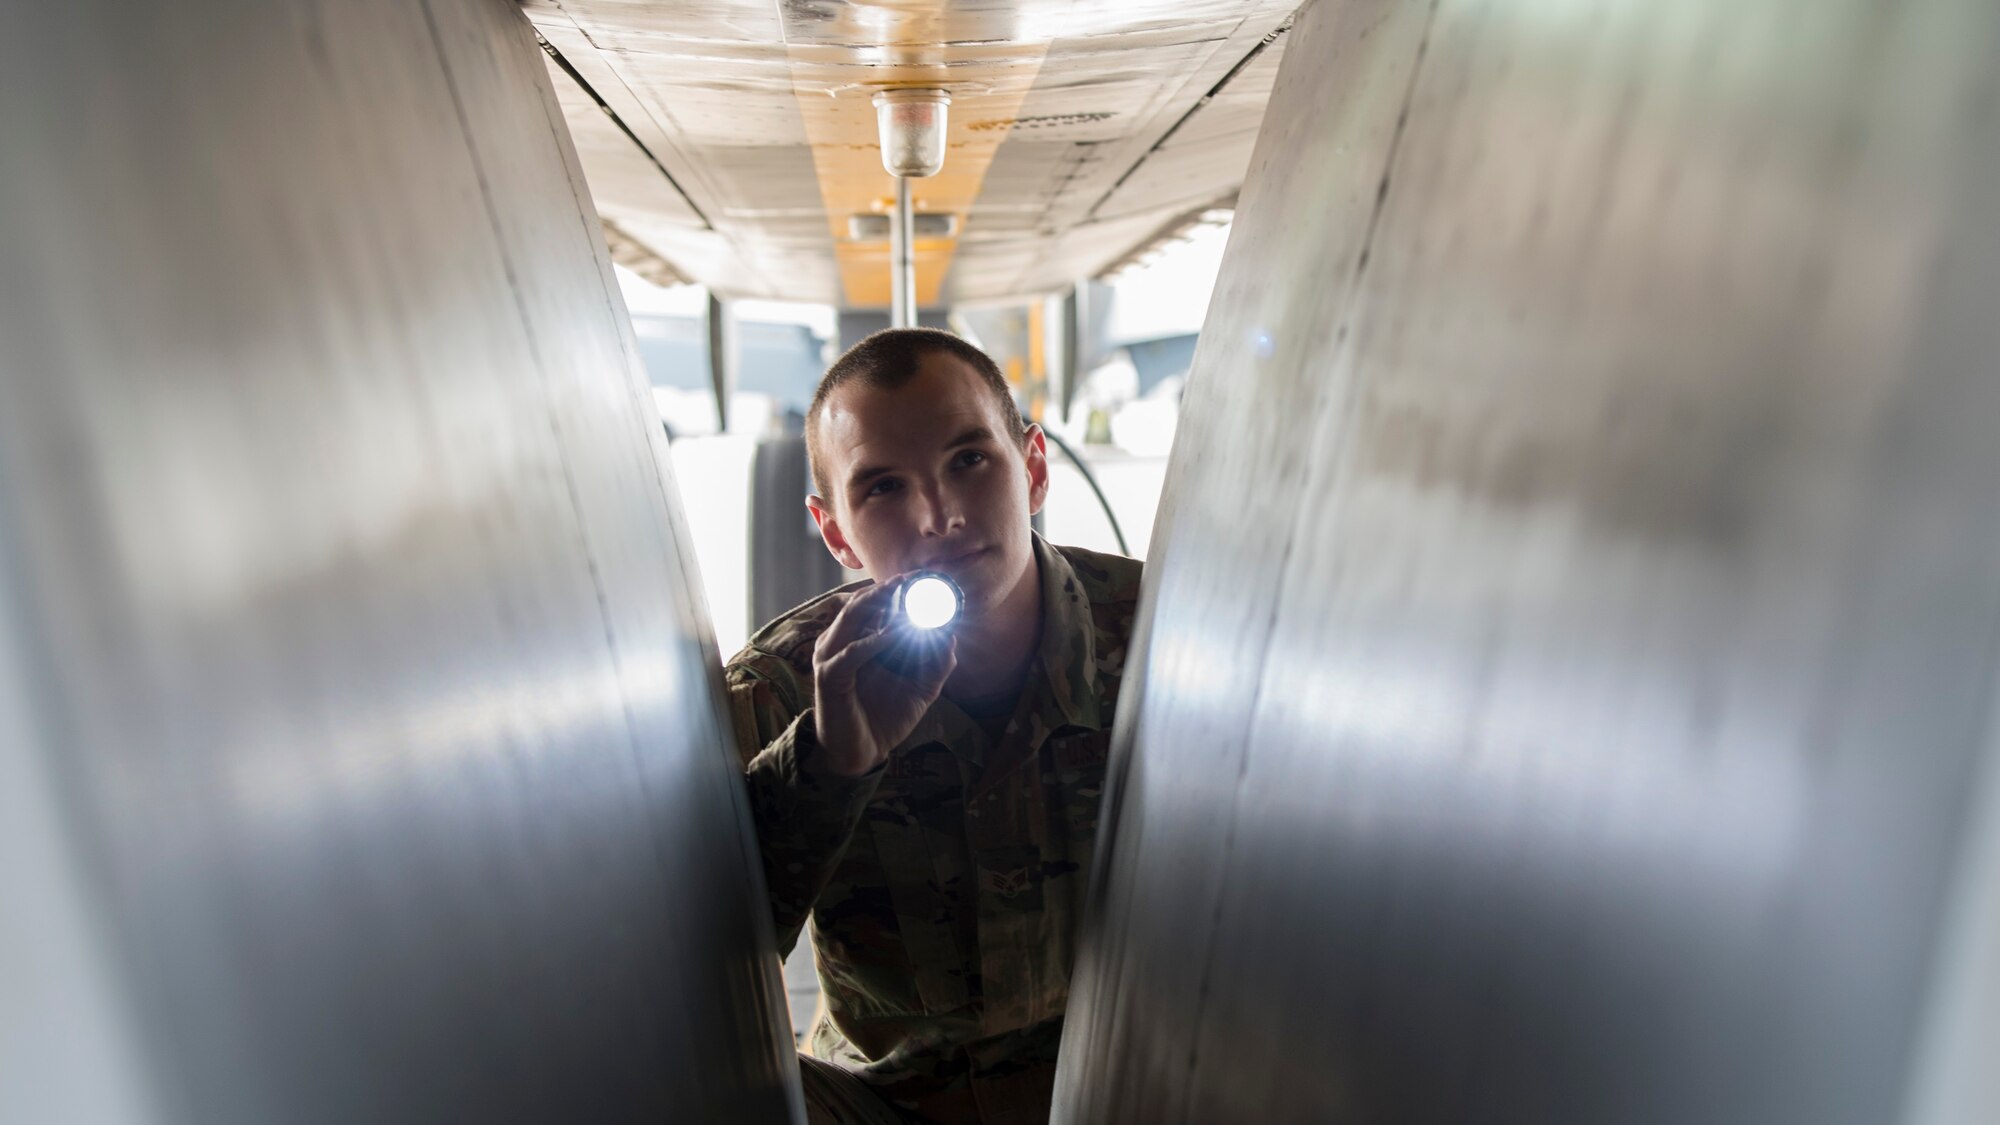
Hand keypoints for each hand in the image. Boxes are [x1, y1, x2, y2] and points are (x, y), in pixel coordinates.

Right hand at [811, 574, 957, 776]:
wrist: (861, 755)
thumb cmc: (883, 720)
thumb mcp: (919, 690)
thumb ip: (936, 665)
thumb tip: (952, 637)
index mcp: (858, 640)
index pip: (873, 604)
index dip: (895, 588)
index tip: (925, 578)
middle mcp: (841, 643)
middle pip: (860, 602)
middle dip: (888, 586)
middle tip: (916, 576)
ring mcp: (831, 657)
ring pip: (851, 617)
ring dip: (878, 601)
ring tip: (903, 589)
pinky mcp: (829, 677)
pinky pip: (851, 652)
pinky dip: (873, 640)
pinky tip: (894, 633)